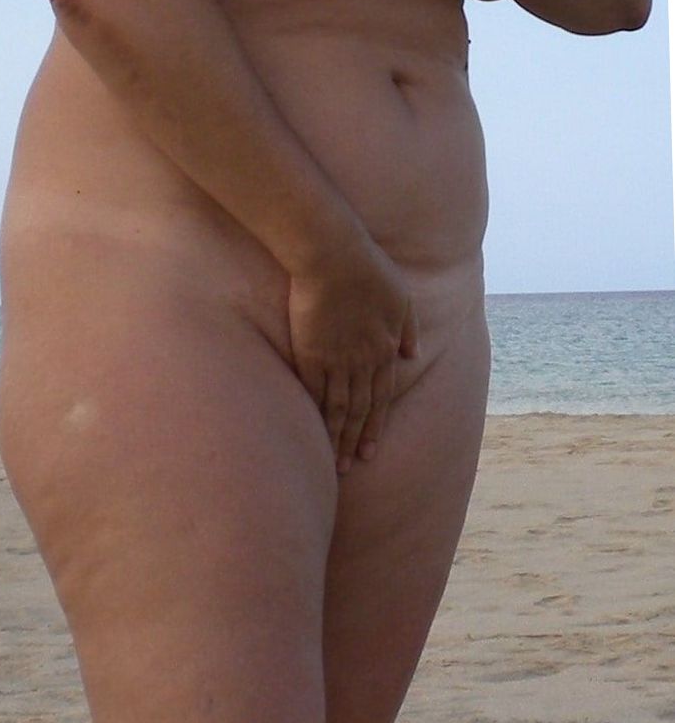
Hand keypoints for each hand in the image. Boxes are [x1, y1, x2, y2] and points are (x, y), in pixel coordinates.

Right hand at [287, 237, 419, 473]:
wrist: (334, 256)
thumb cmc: (370, 270)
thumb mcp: (403, 298)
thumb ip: (408, 330)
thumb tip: (411, 355)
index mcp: (385, 349)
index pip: (382, 397)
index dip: (375, 425)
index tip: (370, 449)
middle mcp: (363, 361)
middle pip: (360, 409)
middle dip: (356, 440)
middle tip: (350, 466)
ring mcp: (336, 359)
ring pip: (338, 407)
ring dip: (337, 436)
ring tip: (333, 461)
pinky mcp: (310, 352)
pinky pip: (314, 391)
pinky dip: (315, 414)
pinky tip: (311, 432)